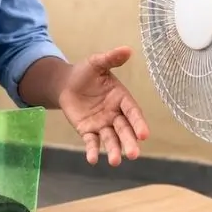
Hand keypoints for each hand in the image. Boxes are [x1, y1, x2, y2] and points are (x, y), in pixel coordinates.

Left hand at [58, 46, 148, 166]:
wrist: (67, 83)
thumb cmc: (86, 73)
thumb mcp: (97, 63)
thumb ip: (111, 59)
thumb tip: (127, 49)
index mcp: (122, 99)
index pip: (133, 113)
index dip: (139, 123)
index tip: (144, 135)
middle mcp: (115, 114)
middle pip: (124, 130)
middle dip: (129, 142)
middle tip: (133, 155)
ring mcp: (102, 124)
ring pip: (110, 139)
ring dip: (113, 150)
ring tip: (114, 162)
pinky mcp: (88, 130)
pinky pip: (91, 142)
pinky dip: (92, 150)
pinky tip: (92, 159)